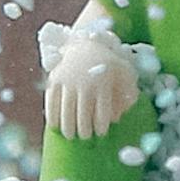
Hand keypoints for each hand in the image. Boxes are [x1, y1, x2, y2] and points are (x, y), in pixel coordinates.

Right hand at [41, 10, 135, 140]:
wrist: (86, 43)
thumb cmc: (108, 64)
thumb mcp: (124, 74)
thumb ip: (128, 94)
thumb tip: (118, 117)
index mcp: (103, 83)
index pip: (102, 112)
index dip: (101, 126)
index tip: (101, 134)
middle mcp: (84, 83)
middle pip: (83, 115)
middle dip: (84, 130)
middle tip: (85, 137)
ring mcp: (68, 82)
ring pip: (66, 111)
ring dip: (68, 127)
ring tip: (71, 136)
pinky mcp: (54, 80)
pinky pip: (52, 103)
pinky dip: (52, 117)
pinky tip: (55, 127)